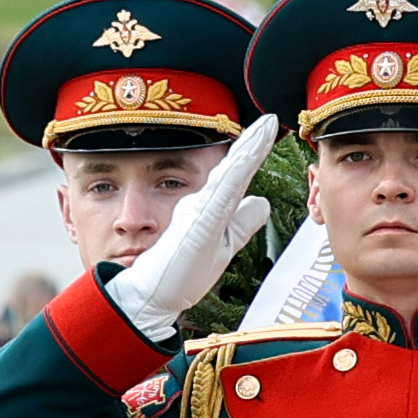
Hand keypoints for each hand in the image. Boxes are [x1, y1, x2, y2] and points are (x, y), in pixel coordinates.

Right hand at [107, 115, 281, 335]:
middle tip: (270, 120)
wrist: (147, 297)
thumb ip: (241, 223)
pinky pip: (221, 193)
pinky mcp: (198, 224)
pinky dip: (235, 174)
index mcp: (212, 208)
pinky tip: (247, 158)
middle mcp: (204, 204)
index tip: (268, 129)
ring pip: (229, 175)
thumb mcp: (222, 246)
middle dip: (253, 142)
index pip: (237, 176)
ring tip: (264, 129)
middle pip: (234, 169)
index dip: (252, 152)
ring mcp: (200, 211)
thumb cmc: (178, 274)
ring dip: (246, 151)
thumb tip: (261, 202)